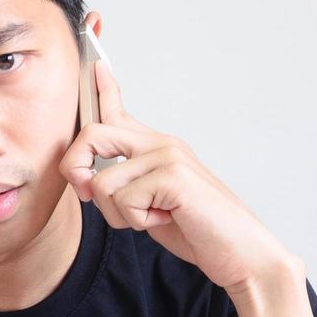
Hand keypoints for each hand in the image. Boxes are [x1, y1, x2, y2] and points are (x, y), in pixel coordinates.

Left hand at [60, 59, 298, 292]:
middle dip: (76, 169)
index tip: (95, 64)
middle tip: (88, 196)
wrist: (240, 252)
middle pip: (92, 134)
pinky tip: (166, 219)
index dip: (103, 88)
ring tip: (152, 218)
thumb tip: (88, 181)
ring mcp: (167, 156)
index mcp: (157, 148)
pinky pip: (123, 200)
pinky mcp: (172, 175)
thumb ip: (125, 188)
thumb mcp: (152, 206)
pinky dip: (137, 222)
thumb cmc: (199, 231)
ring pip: (102, 182)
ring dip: (118, 214)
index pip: (120, 111)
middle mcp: (161, 144)